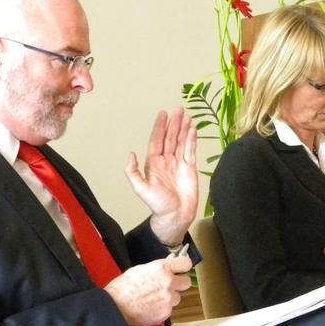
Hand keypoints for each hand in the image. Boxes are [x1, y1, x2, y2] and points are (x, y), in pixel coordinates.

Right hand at [104, 255, 191, 325]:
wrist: (113, 308)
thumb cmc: (122, 287)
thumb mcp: (139, 270)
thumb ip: (158, 267)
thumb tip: (171, 261)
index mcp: (162, 268)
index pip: (186, 264)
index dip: (183, 267)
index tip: (180, 270)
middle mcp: (168, 283)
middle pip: (186, 283)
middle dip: (178, 284)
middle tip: (167, 286)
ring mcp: (168, 299)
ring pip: (177, 298)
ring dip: (169, 298)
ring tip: (153, 299)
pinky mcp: (166, 313)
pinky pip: (169, 309)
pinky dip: (162, 309)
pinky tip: (150, 308)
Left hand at [125, 107, 198, 245]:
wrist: (175, 216)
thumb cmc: (158, 205)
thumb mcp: (141, 189)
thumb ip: (133, 172)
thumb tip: (131, 154)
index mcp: (153, 163)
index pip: (157, 140)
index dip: (160, 127)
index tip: (163, 114)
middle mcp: (166, 161)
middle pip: (170, 138)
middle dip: (174, 123)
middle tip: (178, 109)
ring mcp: (179, 164)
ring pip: (181, 142)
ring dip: (184, 129)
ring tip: (187, 116)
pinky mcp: (190, 169)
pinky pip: (191, 151)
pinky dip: (192, 140)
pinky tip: (193, 130)